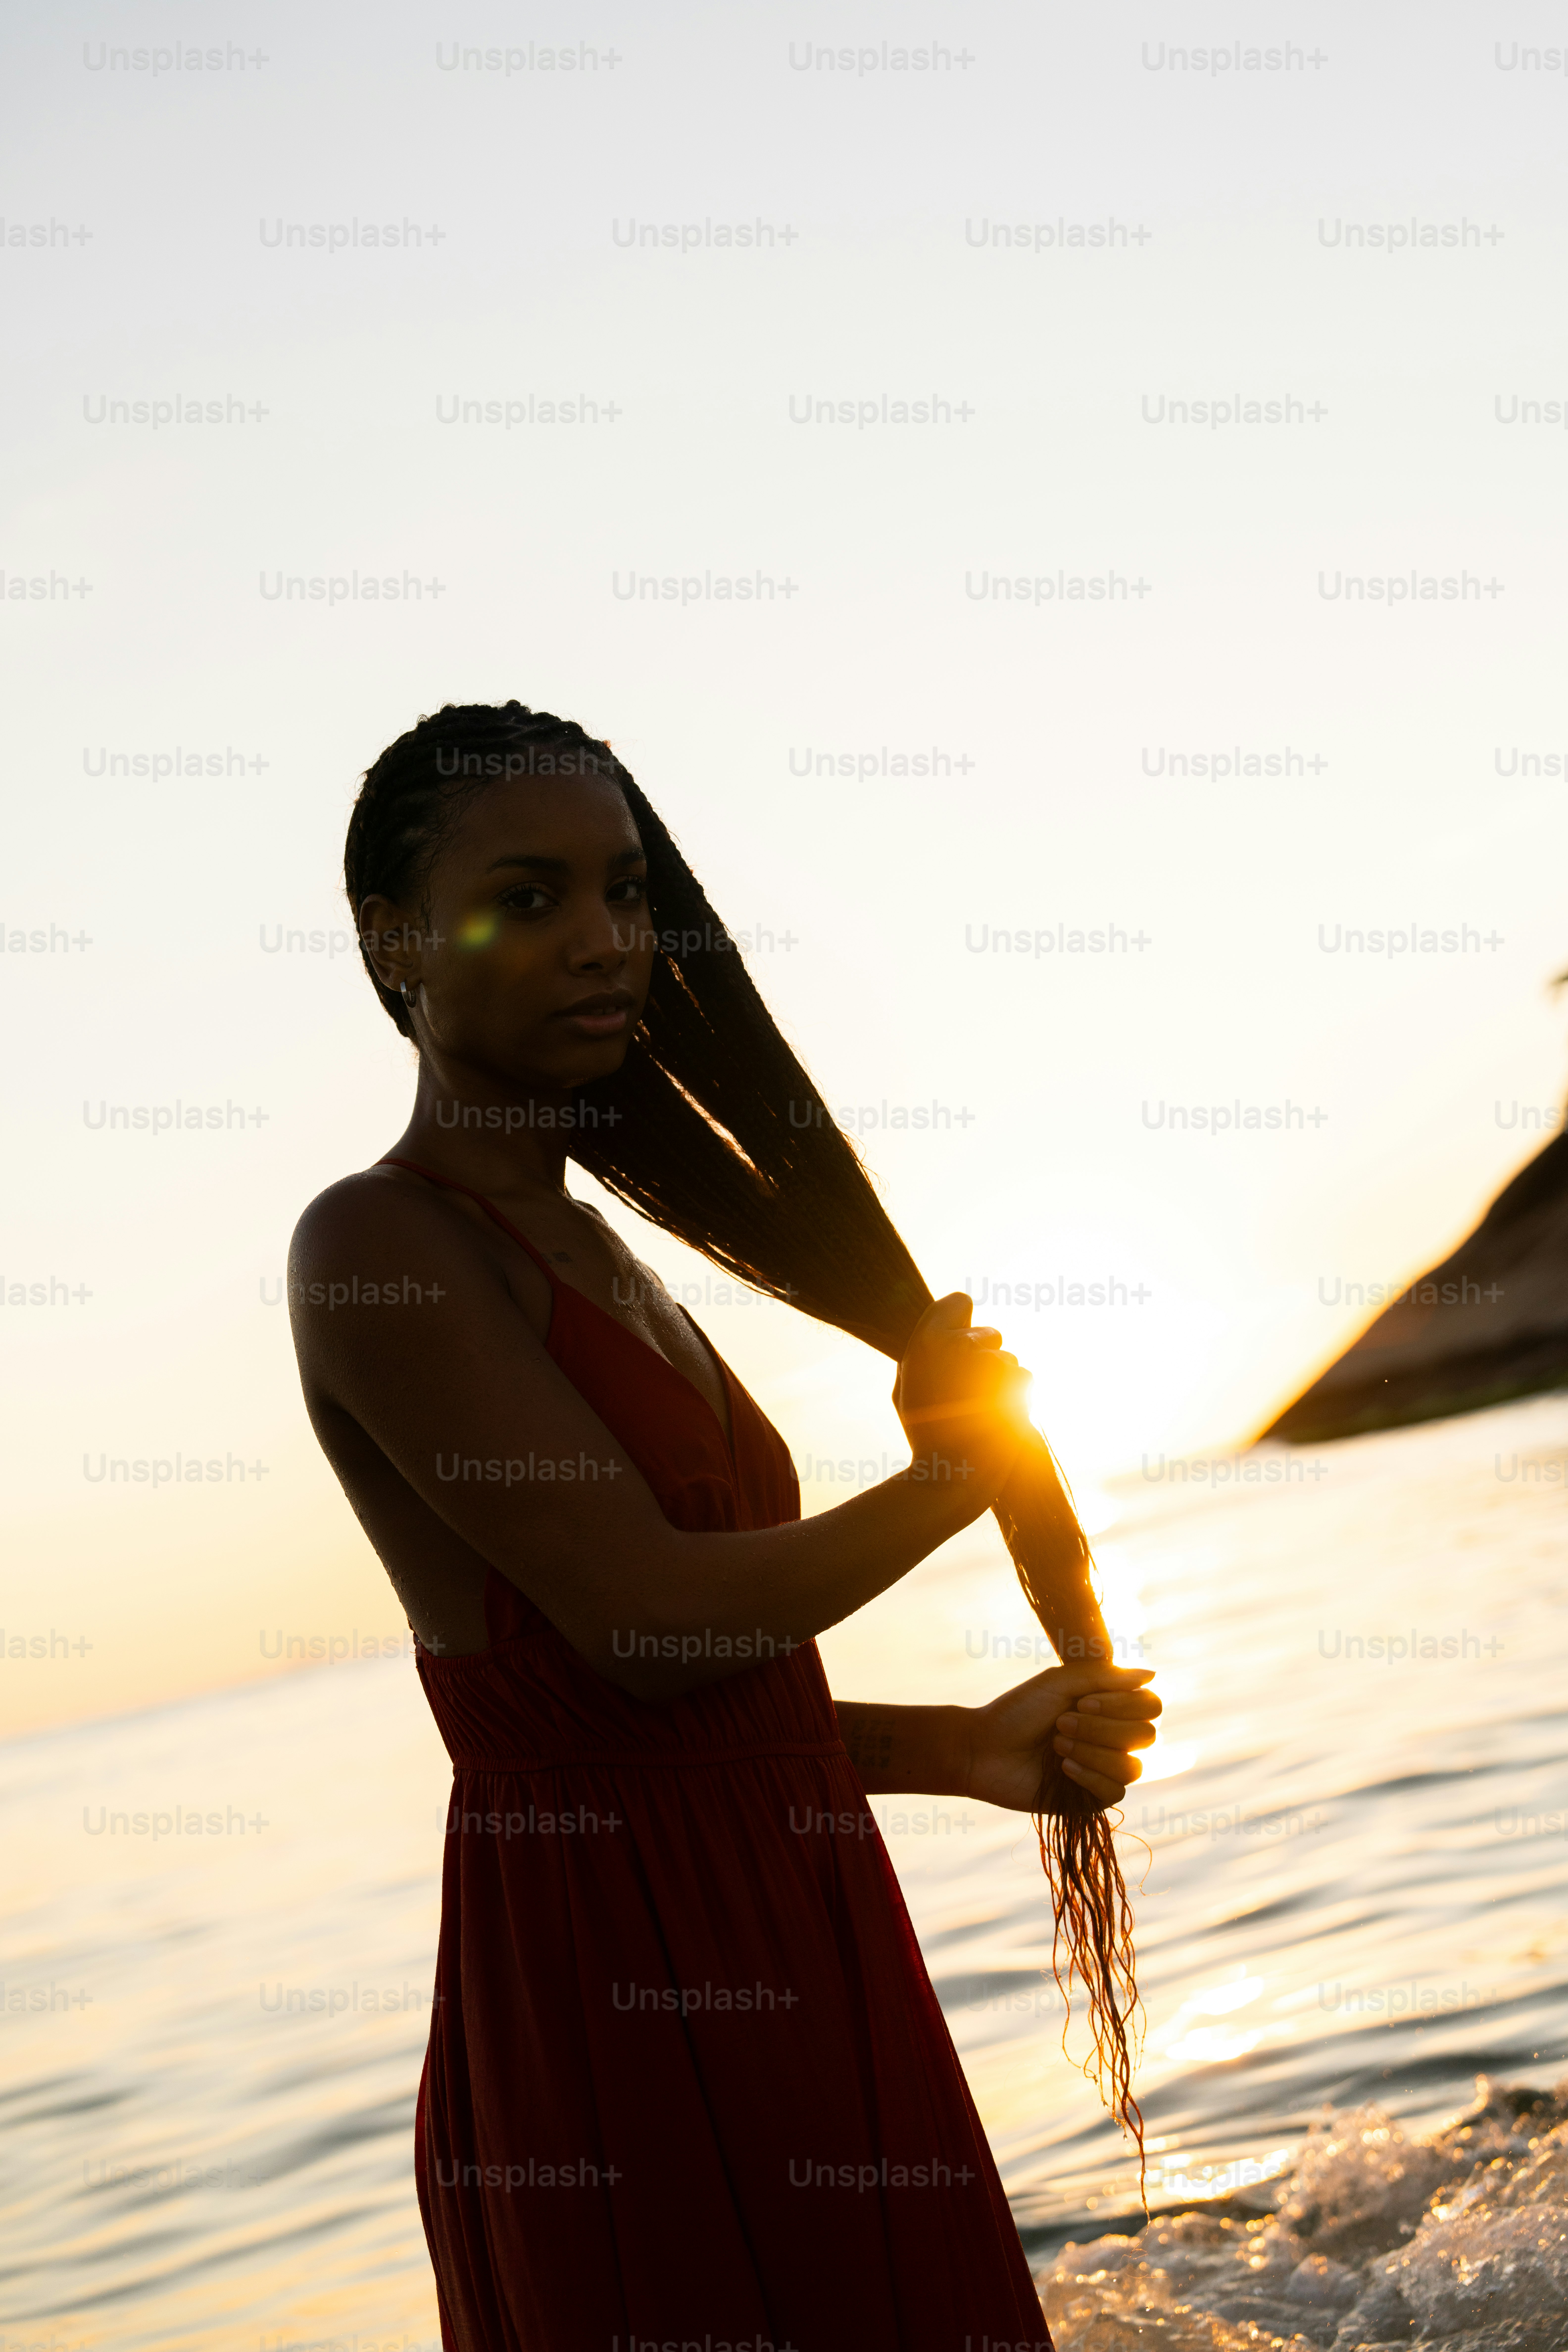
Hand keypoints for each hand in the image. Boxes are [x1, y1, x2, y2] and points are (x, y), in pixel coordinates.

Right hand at [891, 1293, 1031, 1504]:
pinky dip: (1019, 1396)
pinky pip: (1026, 1377)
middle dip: (985, 1357)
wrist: (952, 1475)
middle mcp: (960, 1345)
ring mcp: (992, 1364)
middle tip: (967, 1391)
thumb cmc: (925, 1434)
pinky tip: (1000, 1417)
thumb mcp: (907, 1385)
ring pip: (1009, 1359)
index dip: (963, 1321)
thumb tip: (944, 1331)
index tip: (961, 1341)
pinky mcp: (1019, 1383)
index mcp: (927, 1341)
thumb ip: (924, 1351)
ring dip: (1001, 1381)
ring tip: (981, 1412)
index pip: (960, 1301)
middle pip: (990, 1333)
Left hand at [960, 1663, 1159, 1812]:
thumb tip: (1152, 1674)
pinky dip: (1089, 1777)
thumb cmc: (1018, 1711)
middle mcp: (1114, 1738)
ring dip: (1092, 1751)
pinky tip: (1063, 1769)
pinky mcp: (1094, 1798)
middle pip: (1146, 1735)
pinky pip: (1116, 1792)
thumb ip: (1104, 1676)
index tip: (1083, 1700)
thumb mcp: (1058, 1683)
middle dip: (1102, 1728)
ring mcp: (1106, 1769)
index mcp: (1109, 1707)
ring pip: (1133, 1766)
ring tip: (1057, 1745)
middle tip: (1061, 1723)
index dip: (1123, 1705)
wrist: (984, 1749)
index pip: (1150, 1706)